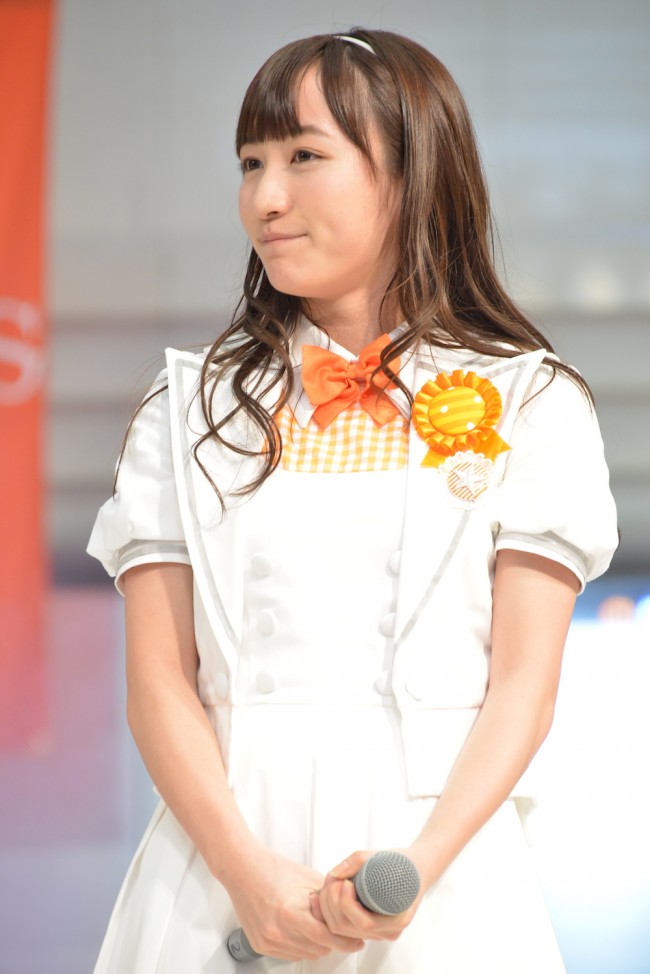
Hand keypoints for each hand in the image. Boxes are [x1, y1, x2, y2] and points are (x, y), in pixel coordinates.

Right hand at [224, 847, 364, 960]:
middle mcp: (278, 931)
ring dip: (315, 944)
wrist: (242, 869)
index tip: (356, 941)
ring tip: (315, 924)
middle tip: (338, 930)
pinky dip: (299, 945)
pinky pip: (289, 954)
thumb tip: (345, 916)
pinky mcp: (260, 945)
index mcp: (291, 912)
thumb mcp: (308, 879)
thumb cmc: (273, 869)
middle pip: (318, 949)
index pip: (327, 938)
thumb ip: (328, 900)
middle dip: (331, 940)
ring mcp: (267, 940)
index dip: (345, 941)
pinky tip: (299, 928)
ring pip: (305, 954)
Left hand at [313, 849, 422, 943]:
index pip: (362, 923)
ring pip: (342, 930)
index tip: (346, 881)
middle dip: (333, 902)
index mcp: (397, 919)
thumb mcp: (380, 856)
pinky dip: (333, 911)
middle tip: (334, 878)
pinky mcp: (371, 927)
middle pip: (347, 928)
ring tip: (333, 882)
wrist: (418, 868)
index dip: (346, 903)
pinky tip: (332, 892)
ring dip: (329, 906)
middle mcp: (388, 931)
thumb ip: (355, 862)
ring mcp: (379, 932)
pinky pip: (346, 927)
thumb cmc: (402, 862)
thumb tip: (334, 874)